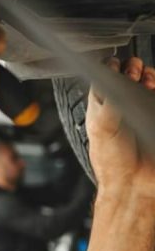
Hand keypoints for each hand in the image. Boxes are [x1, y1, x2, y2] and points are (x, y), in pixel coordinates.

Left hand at [87, 56, 154, 198]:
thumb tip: (113, 79)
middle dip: (133, 68)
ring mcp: (140, 112)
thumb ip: (107, 102)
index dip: (111, 68)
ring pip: (148, 83)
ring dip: (149, 76)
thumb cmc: (112, 161)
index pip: (105, 77)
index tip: (117, 66)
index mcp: (101, 108)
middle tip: (134, 72)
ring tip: (147, 80)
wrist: (135, 184)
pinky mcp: (154, 116)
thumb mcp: (102, 127)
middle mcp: (121, 108)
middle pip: (130, 76)